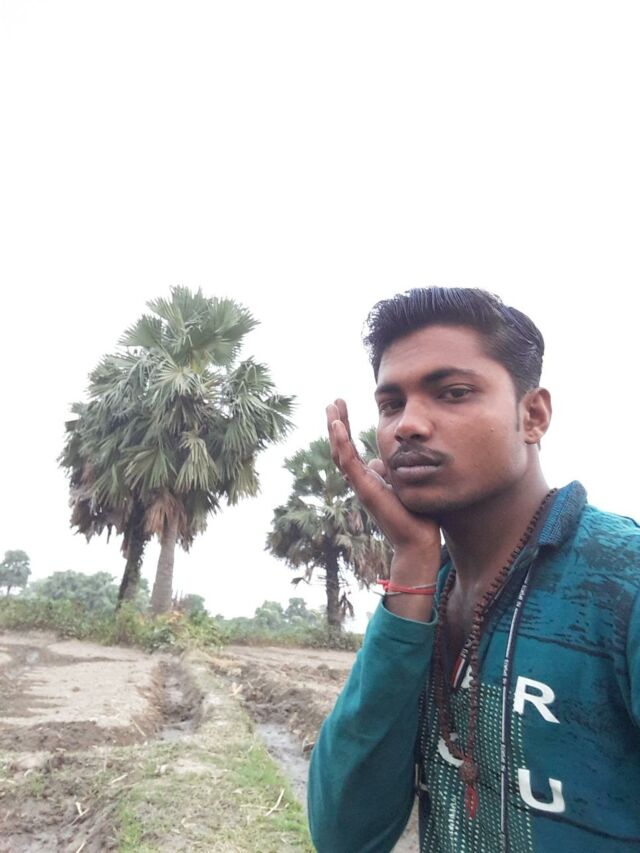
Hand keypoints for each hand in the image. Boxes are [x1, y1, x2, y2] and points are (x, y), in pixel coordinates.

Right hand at [326, 399, 440, 563]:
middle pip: (341, 447)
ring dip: (335, 429)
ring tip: (332, 408)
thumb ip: (389, 472)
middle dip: (337, 423)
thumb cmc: (413, 515)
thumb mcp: (401, 484)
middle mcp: (361, 481)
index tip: (343, 406)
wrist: (417, 540)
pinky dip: (342, 443)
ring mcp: (361, 484)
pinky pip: (349, 462)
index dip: (346, 427)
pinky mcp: (365, 489)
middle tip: (333, 402)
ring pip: (340, 452)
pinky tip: (338, 426)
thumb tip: (380, 462)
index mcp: (368, 479)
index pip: (351, 448)